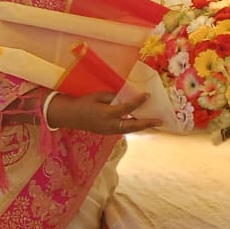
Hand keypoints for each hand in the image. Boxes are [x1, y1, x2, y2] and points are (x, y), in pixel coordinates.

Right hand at [46, 91, 162, 135]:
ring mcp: (108, 131)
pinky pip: (123, 130)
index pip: (127, 108)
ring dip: (141, 126)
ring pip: (129, 129)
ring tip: (153, 123)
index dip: (139, 101)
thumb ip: (114, 97)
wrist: (69, 116)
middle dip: (147, 123)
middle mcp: (110, 125)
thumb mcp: (98, 96)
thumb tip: (128, 96)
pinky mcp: (107, 133)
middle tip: (160, 121)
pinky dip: (133, 126)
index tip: (148, 95)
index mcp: (107, 114)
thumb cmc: (83, 103)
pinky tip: (139, 122)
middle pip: (132, 125)